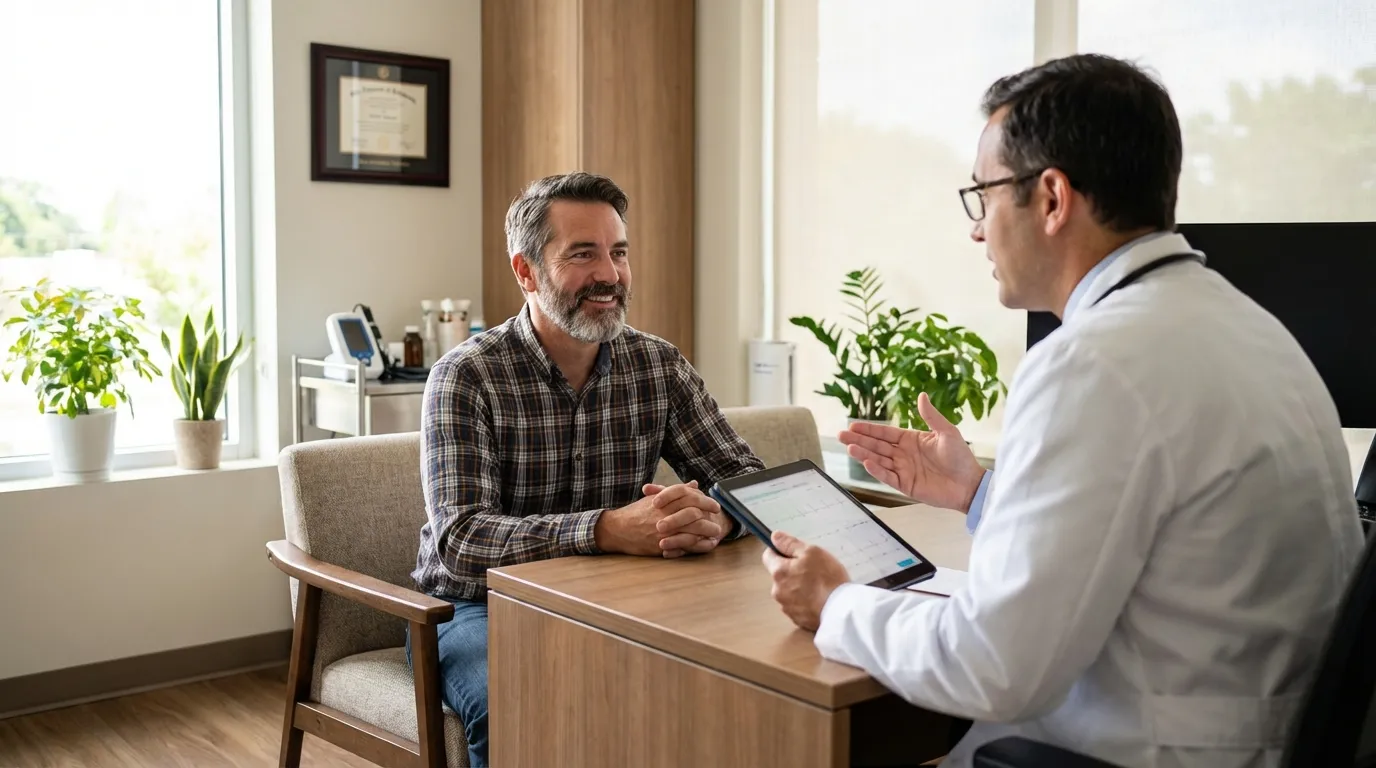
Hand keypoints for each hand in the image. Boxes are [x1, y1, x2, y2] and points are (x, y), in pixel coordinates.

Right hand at [594, 481, 725, 557]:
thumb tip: (694, 484)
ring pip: (691, 530)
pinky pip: (683, 545)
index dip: (705, 500)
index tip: (714, 505)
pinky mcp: (660, 544)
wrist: (617, 530)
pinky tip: (704, 544)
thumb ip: (676, 492)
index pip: (689, 496)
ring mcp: (662, 530)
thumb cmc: (637, 512)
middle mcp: (664, 513)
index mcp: (663, 500)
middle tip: (718, 518)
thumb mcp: (655, 498)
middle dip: (708, 516)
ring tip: (716, 533)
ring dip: (706, 532)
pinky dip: (696, 545)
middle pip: (693, 512)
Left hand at [762, 531, 848, 631]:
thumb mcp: (812, 552)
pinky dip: (804, 601)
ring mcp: (786, 607)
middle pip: (779, 575)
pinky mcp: (796, 619)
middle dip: (791, 571)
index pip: (767, 556)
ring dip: (797, 587)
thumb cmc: (827, 579)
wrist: (841, 611)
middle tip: (812, 569)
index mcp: (779, 572)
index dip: (779, 551)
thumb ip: (790, 544)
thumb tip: (775, 537)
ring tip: (818, 586)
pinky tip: (819, 599)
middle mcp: (777, 591)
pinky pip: (797, 605)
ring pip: (788, 591)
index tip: (793, 552)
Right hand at [838, 392, 985, 511]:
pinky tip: (866, 463)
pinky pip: (888, 477)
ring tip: (849, 447)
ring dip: (863, 454)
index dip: (869, 429)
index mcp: (911, 440)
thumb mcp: (947, 431)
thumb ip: (931, 416)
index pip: (885, 433)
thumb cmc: (961, 457)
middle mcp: (903, 455)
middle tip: (841, 435)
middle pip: (877, 446)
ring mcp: (903, 470)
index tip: (853, 425)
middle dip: (859, 440)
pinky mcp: (906, 485)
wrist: (970, 483)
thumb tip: (921, 395)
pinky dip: (877, 470)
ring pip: (878, 460)